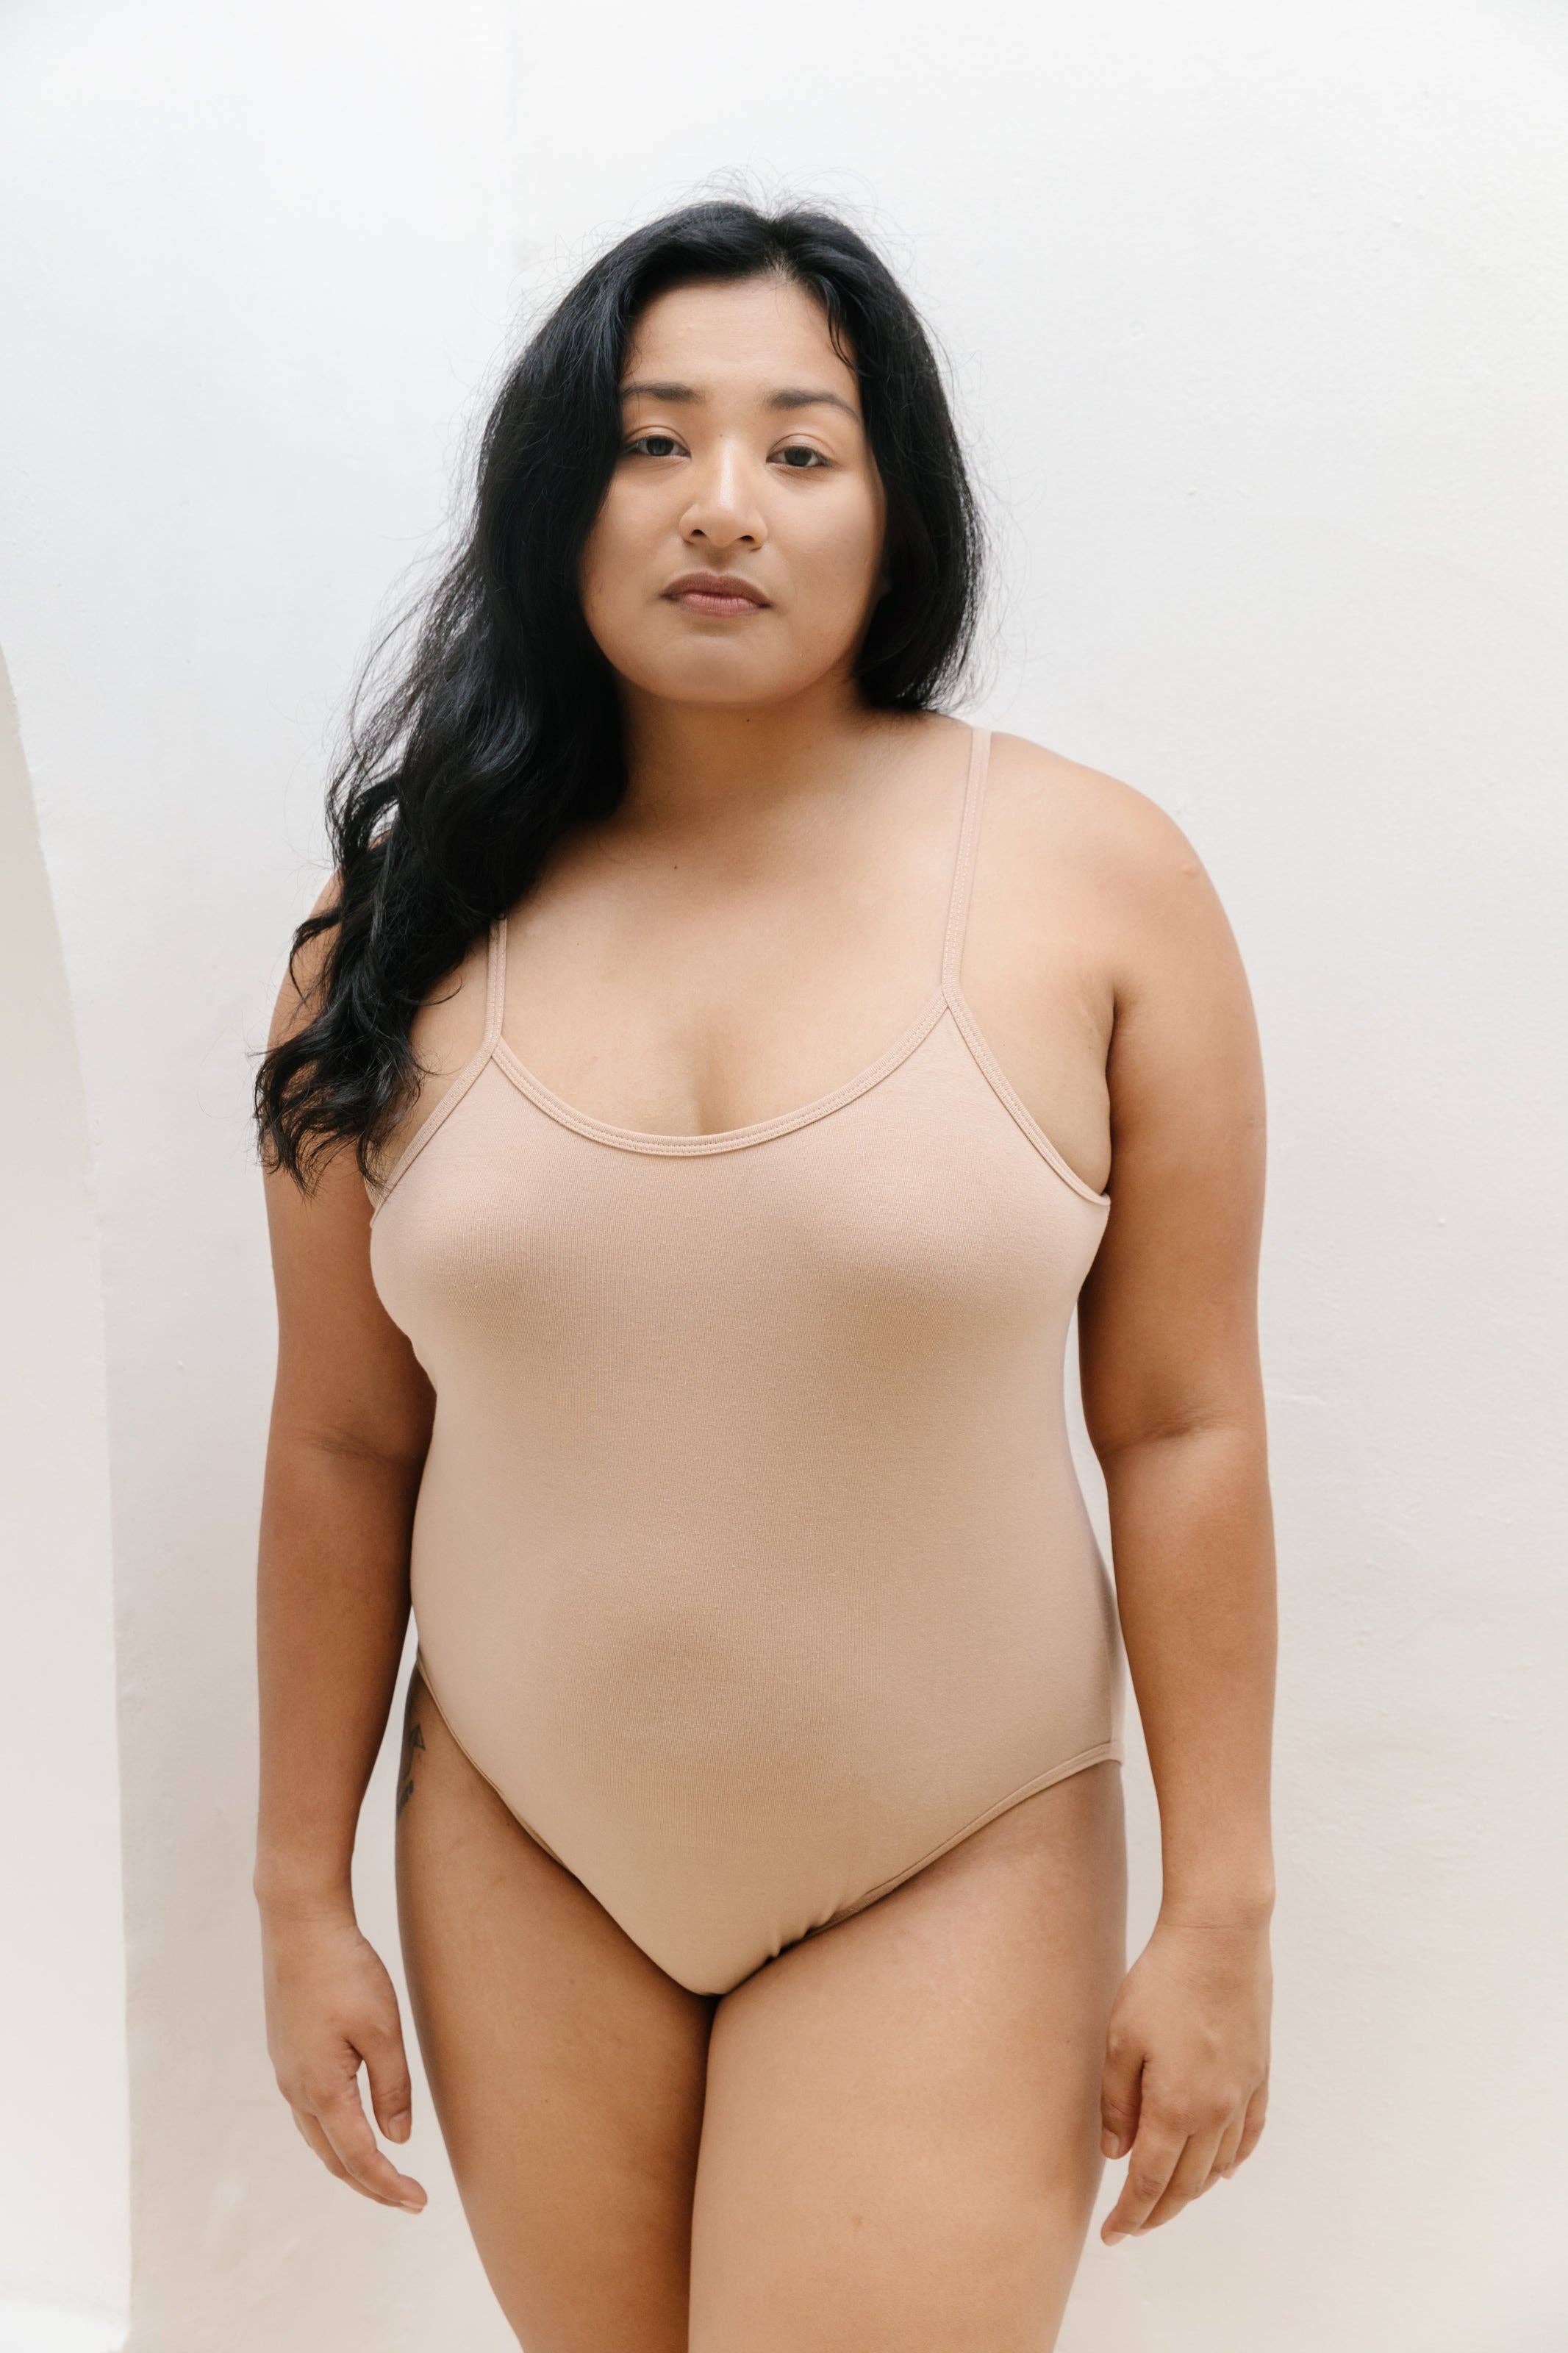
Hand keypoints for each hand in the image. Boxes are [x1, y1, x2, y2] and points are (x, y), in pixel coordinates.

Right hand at [260, 1902, 427, 2212]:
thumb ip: (391, 2088)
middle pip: (333, 2158)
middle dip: (370, 2184)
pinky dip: (333, 2134)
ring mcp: (286, 2072)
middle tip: (407, 2198)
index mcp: (322, 2089)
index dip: (389, 2186)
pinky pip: (309, 2112)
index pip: (358, 2158)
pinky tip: (350, 2125)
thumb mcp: (382, 2029)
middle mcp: (296, 2090)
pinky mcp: (286, 2054)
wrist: (299, 1925)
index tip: (418, 2203)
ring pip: (318, 2137)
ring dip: (349, 2161)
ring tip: (383, 2172)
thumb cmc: (345, 1970)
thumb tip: (397, 2139)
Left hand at [1097, 1910, 1270, 2244]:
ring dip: (1192, 2191)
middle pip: (1186, 2184)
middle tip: (1134, 2225)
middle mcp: (1215, 2112)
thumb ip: (1117, 2102)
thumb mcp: (1121, 2039)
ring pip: (1218, 2166)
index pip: (1150, 2181)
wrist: (1220, 1937)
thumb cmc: (1162, 1982)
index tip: (1113, 2236)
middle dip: (1157, 2211)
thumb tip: (1116, 2154)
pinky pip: (1249, 2135)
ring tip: (1167, 2200)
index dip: (1131, 2214)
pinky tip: (1222, 2172)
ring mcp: (1243, 2095)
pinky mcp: (1259, 2074)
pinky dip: (1233, 2161)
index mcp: (1176, 2108)